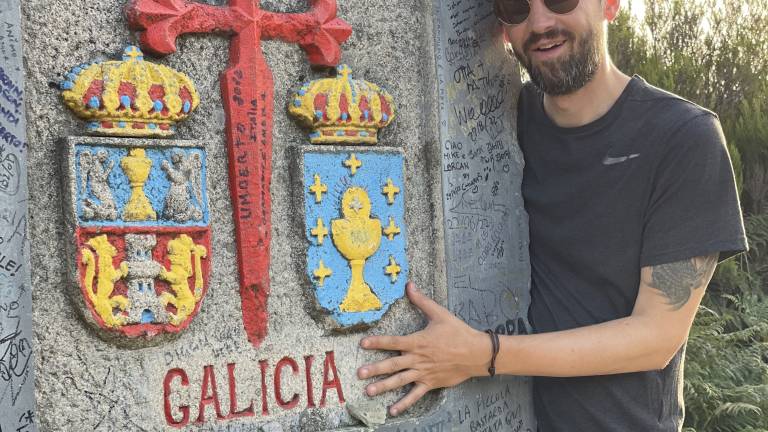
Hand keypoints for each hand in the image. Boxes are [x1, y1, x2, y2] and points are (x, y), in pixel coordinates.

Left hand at [357, 282, 490, 415]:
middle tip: (359, 373)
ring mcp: (423, 373)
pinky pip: (415, 395)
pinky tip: (392, 410)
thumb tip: (409, 285)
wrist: (476, 353)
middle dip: (374, 369)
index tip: (363, 343)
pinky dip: (404, 403)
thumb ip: (421, 301)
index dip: (377, 342)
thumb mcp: (439, 314)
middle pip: (392, 364)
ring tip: (369, 391)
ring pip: (400, 381)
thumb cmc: (458, 332)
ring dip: (384, 386)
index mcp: (418, 341)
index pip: (393, 342)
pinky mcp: (430, 383)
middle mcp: (418, 359)